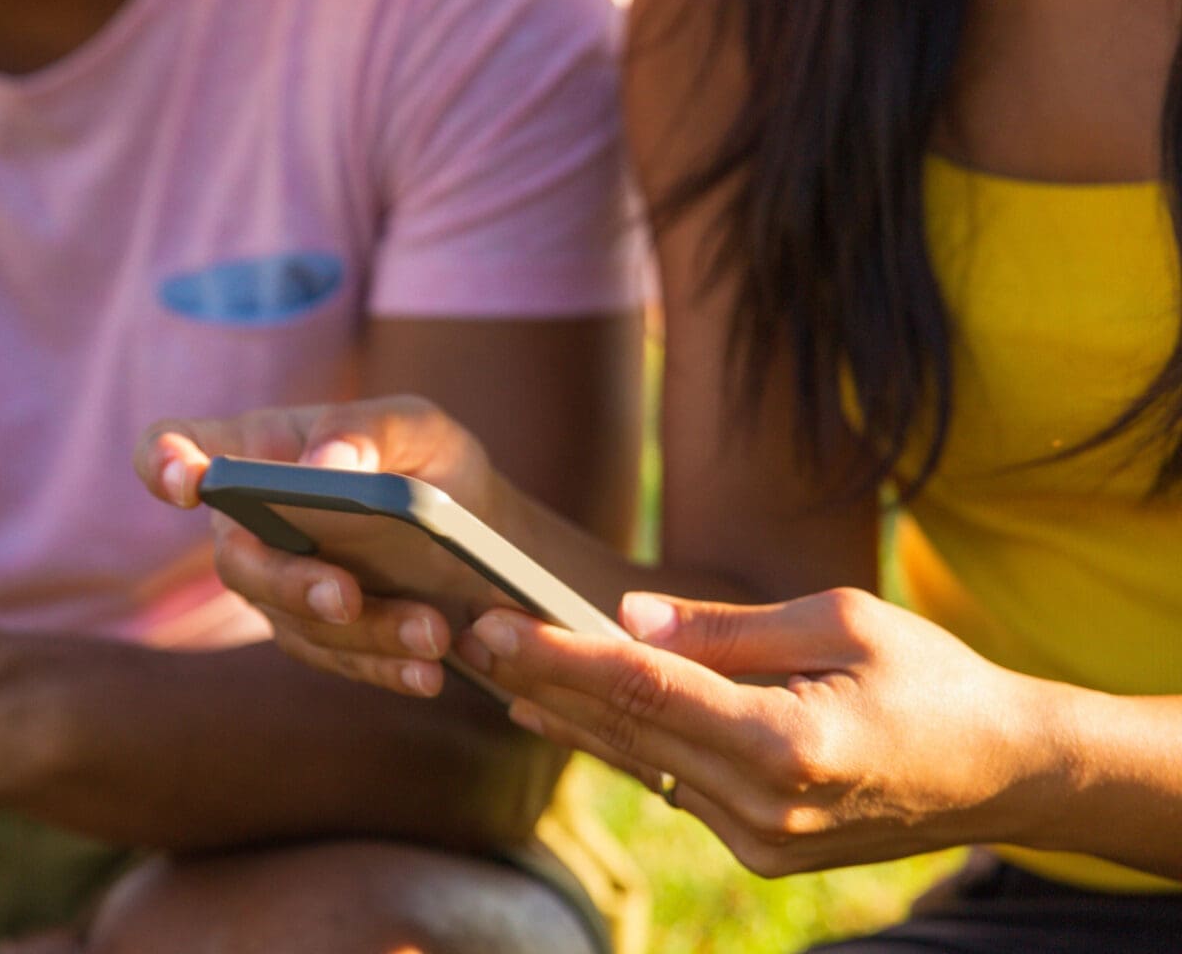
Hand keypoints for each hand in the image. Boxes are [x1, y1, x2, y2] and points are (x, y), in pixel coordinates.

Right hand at [134, 395, 502, 698]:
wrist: (477, 529)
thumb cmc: (425, 459)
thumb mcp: (415, 427)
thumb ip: (367, 430)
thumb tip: (323, 466)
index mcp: (257, 452)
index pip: (177, 449)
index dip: (164, 463)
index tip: (188, 482)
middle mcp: (250, 526)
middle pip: (237, 561)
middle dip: (288, 582)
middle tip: (346, 595)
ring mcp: (280, 588)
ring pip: (295, 622)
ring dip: (363, 633)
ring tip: (433, 632)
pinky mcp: (320, 638)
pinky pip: (337, 660)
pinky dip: (384, 668)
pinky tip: (427, 672)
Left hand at [461, 588, 1059, 875]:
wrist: (1003, 772)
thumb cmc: (932, 679)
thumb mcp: (840, 621)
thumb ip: (725, 627)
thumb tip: (625, 615)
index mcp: (788, 744)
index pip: (646, 691)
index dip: (560, 656)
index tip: (495, 625)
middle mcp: (764, 804)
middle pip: (624, 730)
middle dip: (538, 679)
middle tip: (464, 634)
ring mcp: (759, 839)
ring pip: (637, 763)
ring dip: (562, 714)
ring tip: (492, 668)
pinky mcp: (758, 851)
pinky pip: (668, 785)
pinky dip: (617, 744)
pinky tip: (557, 712)